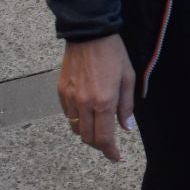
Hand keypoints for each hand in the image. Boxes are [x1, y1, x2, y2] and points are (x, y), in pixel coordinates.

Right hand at [57, 34, 134, 162]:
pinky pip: (68, 115)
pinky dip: (77, 120)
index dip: (109, 152)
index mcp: (104, 101)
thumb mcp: (128, 77)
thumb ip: (126, 106)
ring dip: (87, 133)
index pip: (103, 138)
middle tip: (108, 142)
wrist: (89, 33)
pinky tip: (86, 113)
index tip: (115, 157)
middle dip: (99, 145)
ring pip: (76, 128)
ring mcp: (70, 98)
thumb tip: (126, 127)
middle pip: (87, 138)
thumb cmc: (113, 53)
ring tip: (97, 127)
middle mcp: (84, 103)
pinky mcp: (61, 91)